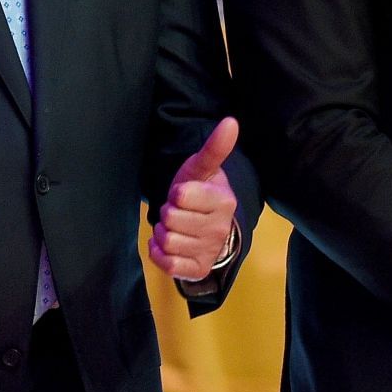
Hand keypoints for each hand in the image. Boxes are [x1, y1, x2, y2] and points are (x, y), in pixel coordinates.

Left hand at [149, 117, 240, 279]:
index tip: (184, 194)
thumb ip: (215, 148)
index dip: (175, 193)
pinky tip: (168, 245)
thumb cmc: (201, 194)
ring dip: (163, 232)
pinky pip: (167, 264)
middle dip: (168, 213)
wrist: (210, 228)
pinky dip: (159, 253)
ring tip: (176, 227)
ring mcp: (210, 251)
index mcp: (224, 201)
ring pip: (167, 241)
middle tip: (179, 212)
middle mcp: (220, 229)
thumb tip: (231, 121)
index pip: (180, 195)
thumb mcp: (203, 169)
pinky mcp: (197, 269)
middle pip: (170, 218)